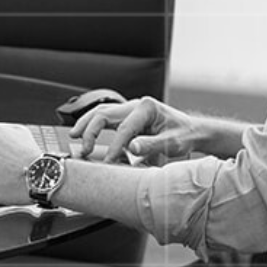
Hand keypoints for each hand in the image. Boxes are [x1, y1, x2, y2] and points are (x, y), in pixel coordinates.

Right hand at [76, 96, 202, 164]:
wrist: (192, 131)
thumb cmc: (184, 135)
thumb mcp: (172, 143)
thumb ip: (152, 145)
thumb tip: (132, 148)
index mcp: (147, 108)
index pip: (124, 128)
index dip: (115, 146)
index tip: (109, 162)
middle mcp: (136, 105)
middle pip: (105, 113)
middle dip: (91, 131)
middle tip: (84, 150)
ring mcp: (131, 109)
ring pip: (101, 112)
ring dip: (86, 124)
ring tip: (74, 136)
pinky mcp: (128, 117)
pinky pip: (106, 118)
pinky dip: (93, 125)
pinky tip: (84, 133)